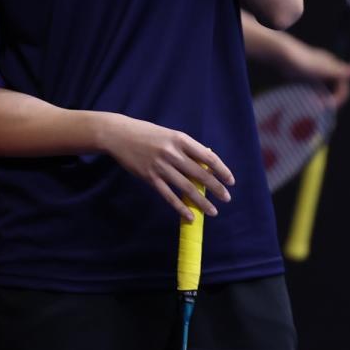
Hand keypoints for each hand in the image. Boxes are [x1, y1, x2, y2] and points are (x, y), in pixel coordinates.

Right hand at [96, 113, 234, 219]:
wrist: (119, 135)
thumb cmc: (147, 133)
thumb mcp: (169, 135)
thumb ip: (186, 148)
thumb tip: (206, 165)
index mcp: (180, 139)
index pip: (208, 158)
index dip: (222, 170)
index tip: (230, 181)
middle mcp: (172, 153)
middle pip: (200, 175)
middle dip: (216, 188)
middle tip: (226, 198)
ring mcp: (160, 166)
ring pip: (187, 188)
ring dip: (202, 202)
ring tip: (213, 211)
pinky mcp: (149, 177)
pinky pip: (169, 196)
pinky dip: (181, 207)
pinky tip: (190, 215)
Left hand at [277, 40, 349, 107]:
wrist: (282, 53)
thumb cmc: (305, 61)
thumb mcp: (325, 69)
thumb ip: (342, 71)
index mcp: (334, 66)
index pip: (343, 87)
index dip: (339, 98)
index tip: (328, 107)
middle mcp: (326, 68)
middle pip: (333, 88)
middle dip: (329, 100)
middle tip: (320, 109)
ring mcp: (314, 70)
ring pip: (321, 89)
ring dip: (319, 98)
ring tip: (312, 107)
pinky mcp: (302, 73)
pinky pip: (310, 87)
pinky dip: (310, 94)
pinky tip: (303, 100)